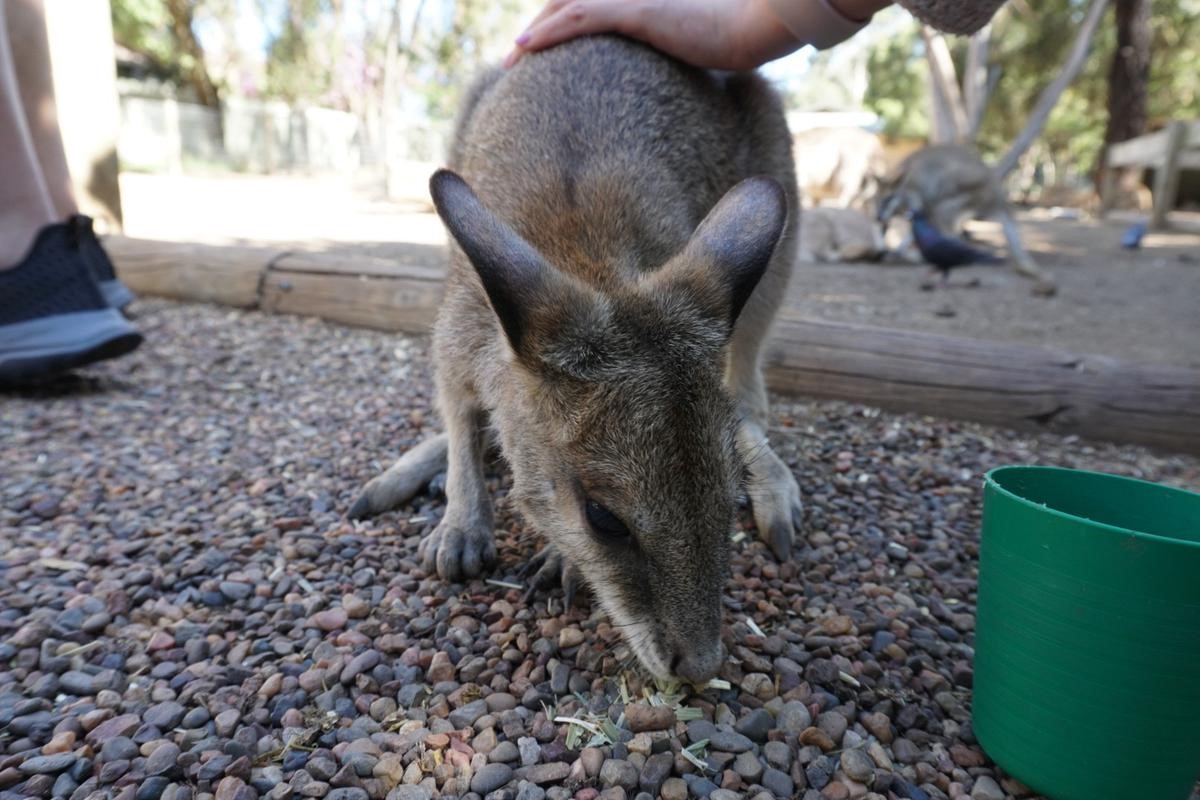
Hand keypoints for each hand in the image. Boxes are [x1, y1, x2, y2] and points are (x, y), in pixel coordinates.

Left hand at [503, 0, 801, 71]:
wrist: (751, 28)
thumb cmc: (732, 40)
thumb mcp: (692, 48)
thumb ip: (668, 54)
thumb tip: (665, 76)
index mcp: (636, 3)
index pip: (584, 9)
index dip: (557, 28)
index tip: (537, 55)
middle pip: (566, 6)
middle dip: (537, 33)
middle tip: (513, 62)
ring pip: (565, 11)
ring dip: (534, 36)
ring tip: (510, 61)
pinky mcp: (634, 11)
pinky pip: (579, 19)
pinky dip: (548, 33)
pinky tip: (526, 49)